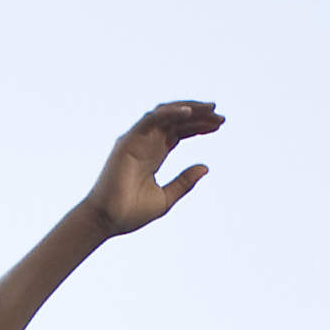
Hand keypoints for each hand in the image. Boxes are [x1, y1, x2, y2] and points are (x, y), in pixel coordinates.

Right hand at [85, 100, 220, 235]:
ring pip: (165, 115)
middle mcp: (146, 143)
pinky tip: (189, 112)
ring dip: (188, 109)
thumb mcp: (166, 198)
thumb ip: (184, 182)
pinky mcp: (128, 141)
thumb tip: (206, 167)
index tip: (219, 125)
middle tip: (221, 116)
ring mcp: (137, 140)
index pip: (180, 132)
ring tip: (210, 109)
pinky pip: (151, 119)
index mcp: (155, 155)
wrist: (108, 220)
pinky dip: (169, 113)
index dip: (199, 126)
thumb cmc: (131, 213)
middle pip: (175, 121)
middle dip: (199, 115)